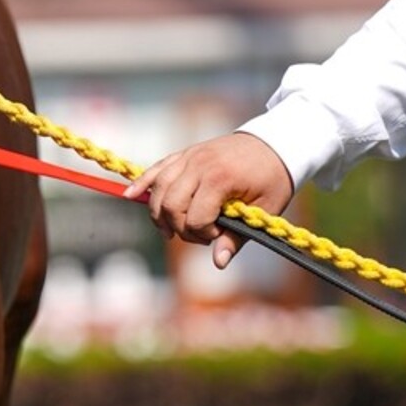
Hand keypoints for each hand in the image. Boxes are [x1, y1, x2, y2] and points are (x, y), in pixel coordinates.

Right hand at [123, 133, 294, 268]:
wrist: (276, 142)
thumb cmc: (273, 178)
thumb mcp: (264, 210)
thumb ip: (237, 236)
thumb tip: (218, 263)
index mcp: (221, 179)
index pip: (195, 217)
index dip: (203, 234)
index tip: (218, 235)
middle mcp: (200, 165)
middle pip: (171, 204)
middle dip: (179, 227)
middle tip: (198, 234)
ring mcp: (190, 157)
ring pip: (158, 188)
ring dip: (159, 213)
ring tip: (169, 230)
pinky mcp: (185, 154)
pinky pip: (156, 168)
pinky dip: (141, 183)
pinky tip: (129, 195)